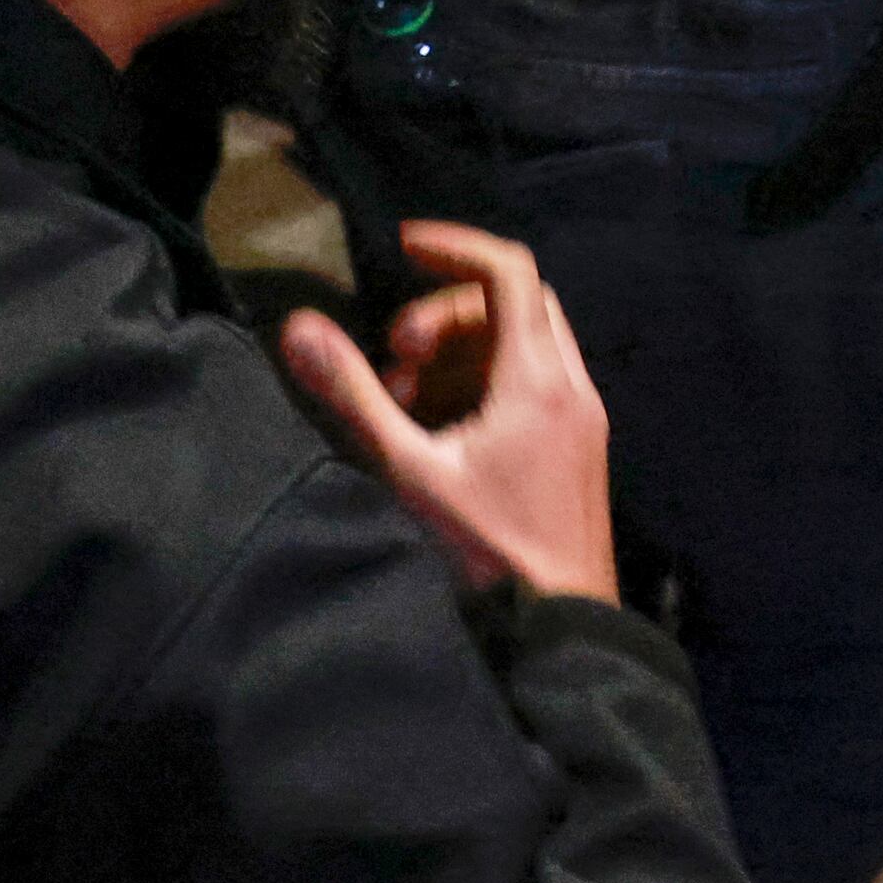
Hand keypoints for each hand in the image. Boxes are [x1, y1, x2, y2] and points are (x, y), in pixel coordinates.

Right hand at [278, 222, 620, 600]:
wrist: (564, 635)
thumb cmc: (487, 556)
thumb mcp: (409, 472)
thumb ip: (354, 396)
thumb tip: (299, 327)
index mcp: (539, 381)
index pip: (507, 271)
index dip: (453, 248)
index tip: (401, 248)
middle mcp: (572, 389)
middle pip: (517, 305)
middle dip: (449, 313)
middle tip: (397, 356)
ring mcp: (583, 423)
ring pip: (528, 346)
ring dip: (464, 353)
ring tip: (406, 401)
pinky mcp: (580, 454)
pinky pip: (538, 386)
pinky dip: (488, 384)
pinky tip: (441, 432)